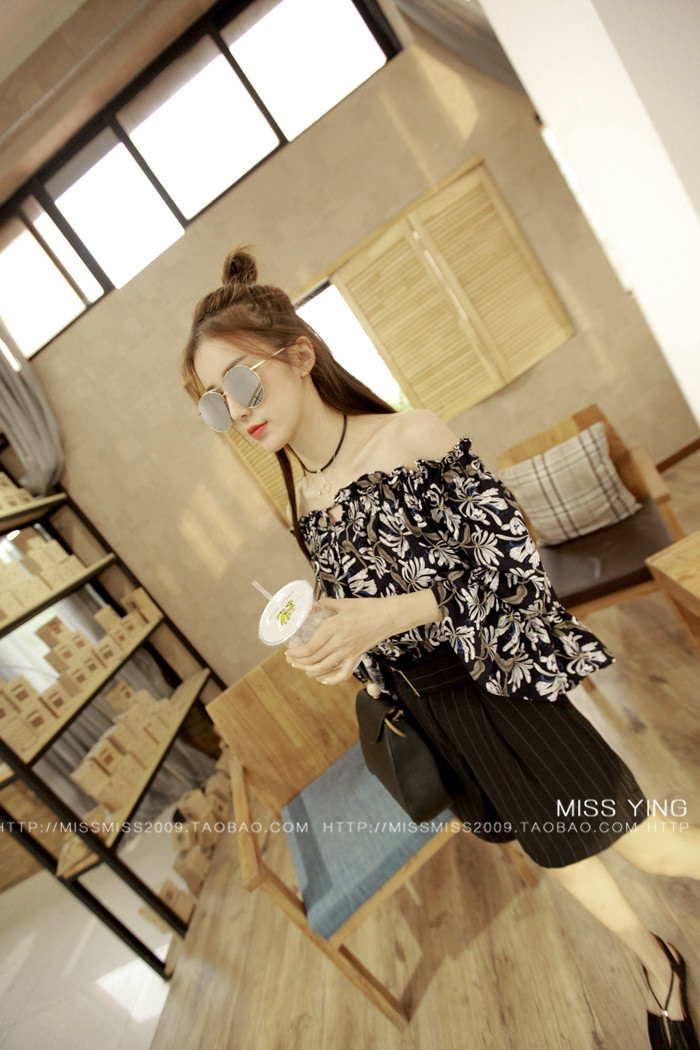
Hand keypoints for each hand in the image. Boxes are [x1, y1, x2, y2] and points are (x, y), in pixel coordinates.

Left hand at [285, 591, 441, 685]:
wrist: (389, 616)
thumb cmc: (368, 607)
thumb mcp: (344, 603)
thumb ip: (327, 604)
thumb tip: (315, 603)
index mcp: (333, 627)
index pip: (309, 647)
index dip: (296, 654)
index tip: (288, 652)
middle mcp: (339, 642)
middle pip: (313, 660)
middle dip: (299, 663)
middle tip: (291, 661)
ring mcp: (348, 652)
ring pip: (324, 669)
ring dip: (310, 671)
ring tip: (302, 669)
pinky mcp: (356, 657)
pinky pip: (342, 674)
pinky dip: (331, 679)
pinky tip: (323, 679)